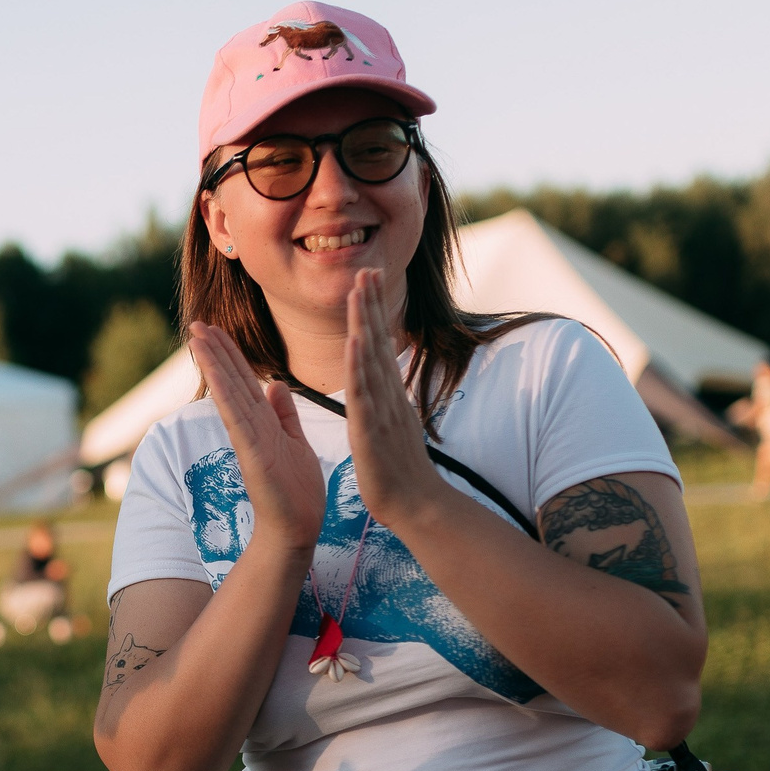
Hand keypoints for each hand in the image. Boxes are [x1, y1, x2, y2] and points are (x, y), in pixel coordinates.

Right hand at [189, 323, 327, 551]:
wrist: (297, 529)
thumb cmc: (298, 493)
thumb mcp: (296, 442)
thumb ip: (285, 414)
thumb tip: (274, 384)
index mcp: (264, 423)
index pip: (244, 381)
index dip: (230, 354)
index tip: (216, 329)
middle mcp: (252, 427)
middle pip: (231, 380)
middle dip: (215, 350)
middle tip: (196, 322)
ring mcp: (249, 439)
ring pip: (229, 393)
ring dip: (213, 363)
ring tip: (196, 335)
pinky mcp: (252, 453)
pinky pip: (236, 416)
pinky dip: (224, 392)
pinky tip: (214, 371)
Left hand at [341, 269, 440, 529]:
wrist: (416, 504)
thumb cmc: (399, 468)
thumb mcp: (391, 423)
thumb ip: (386, 398)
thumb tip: (382, 378)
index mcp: (388, 393)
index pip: (379, 343)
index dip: (374, 311)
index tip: (368, 278)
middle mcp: (388, 394)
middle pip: (378, 340)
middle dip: (372, 303)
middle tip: (367, 267)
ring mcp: (382, 409)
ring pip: (371, 359)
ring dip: (365, 322)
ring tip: (359, 290)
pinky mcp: (372, 430)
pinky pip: (364, 395)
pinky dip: (359, 367)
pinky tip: (354, 343)